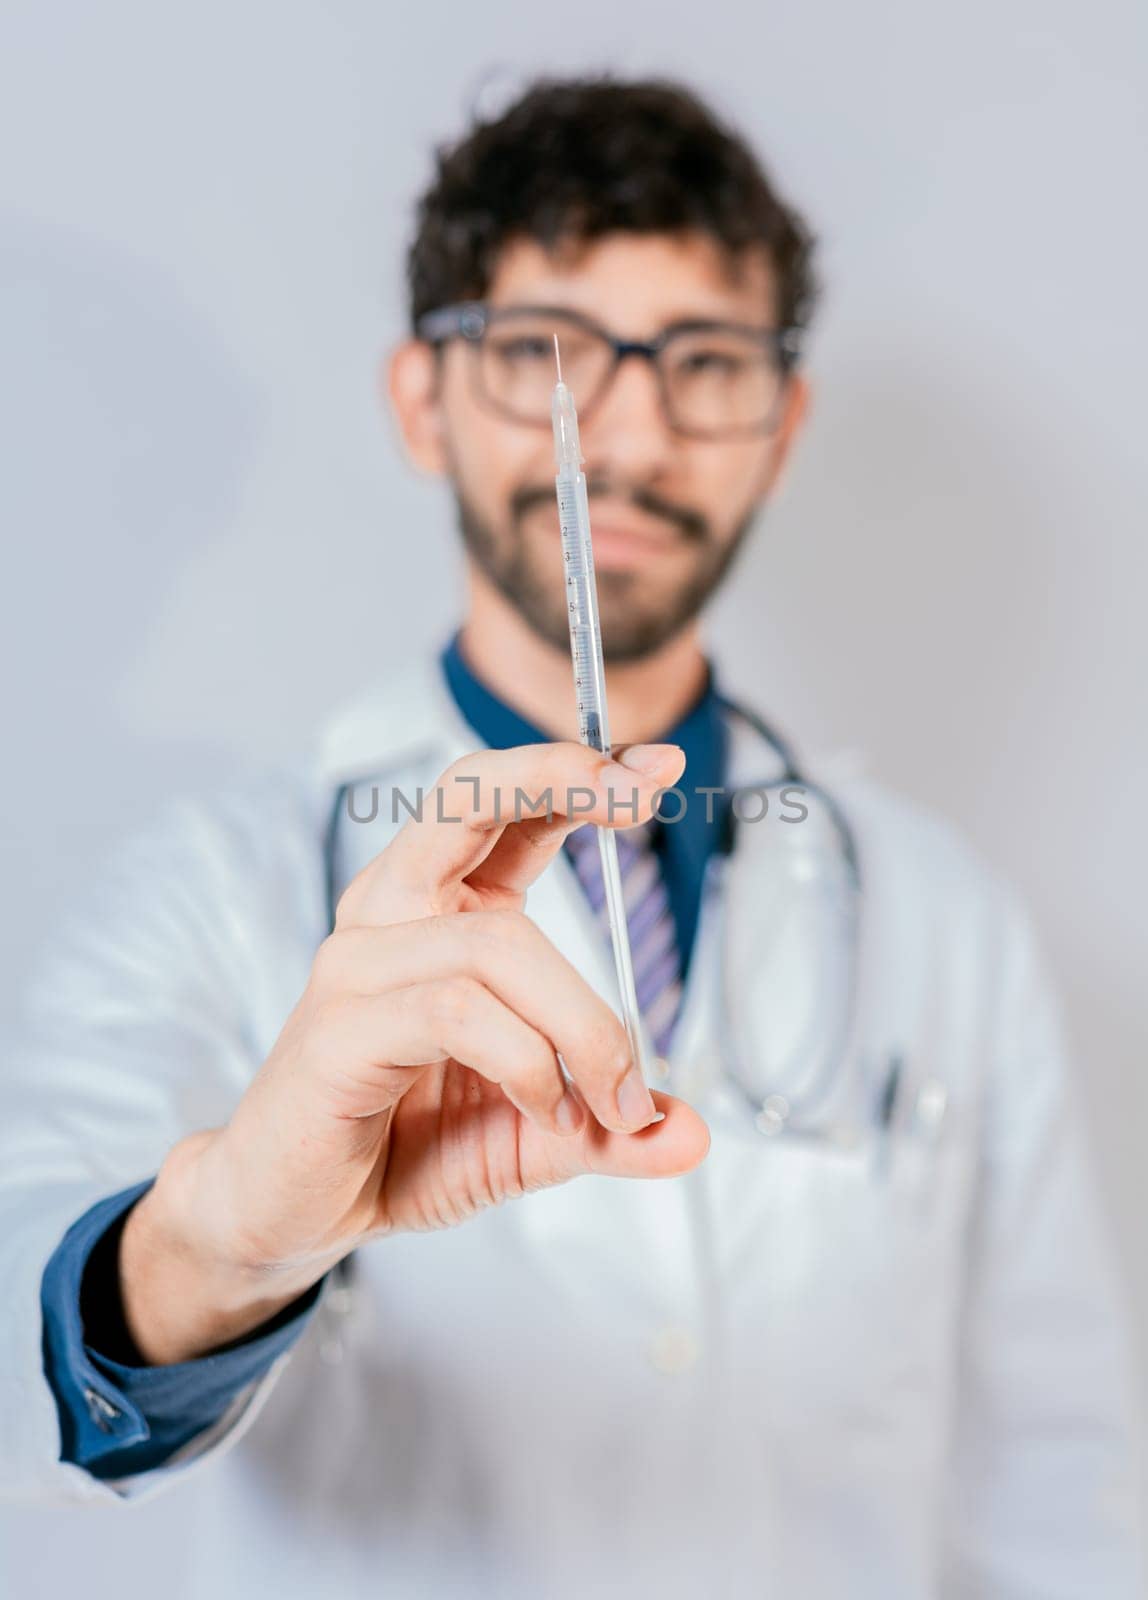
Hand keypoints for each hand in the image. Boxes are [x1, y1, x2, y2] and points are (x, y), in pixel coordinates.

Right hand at [122, 741, 709, 1361]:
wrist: (291, 1214)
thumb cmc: (397, 1150)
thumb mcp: (532, 1136)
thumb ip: (607, 1126)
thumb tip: (689, 1133)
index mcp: (438, 912)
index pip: (503, 810)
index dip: (577, 774)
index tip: (658, 767)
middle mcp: (393, 915)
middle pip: (466, 799)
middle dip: (557, 776)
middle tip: (637, 793)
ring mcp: (359, 963)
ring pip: (499, 941)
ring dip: (582, 1024)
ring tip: (610, 1101)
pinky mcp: (339, 1024)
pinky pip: (457, 1010)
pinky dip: (526, 1061)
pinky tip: (544, 1110)